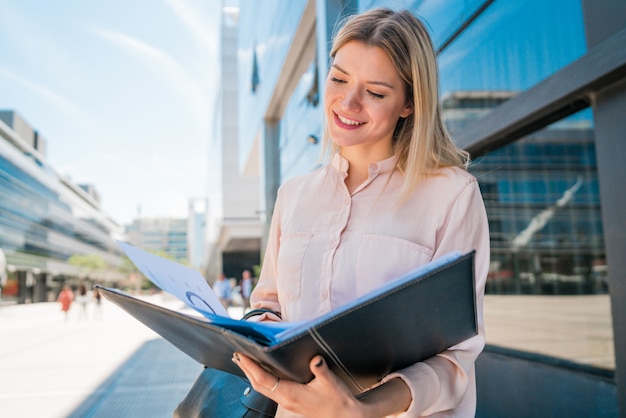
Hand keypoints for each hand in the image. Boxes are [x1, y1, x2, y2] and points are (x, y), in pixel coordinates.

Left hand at [233, 353, 365, 416]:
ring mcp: (287, 401)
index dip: (250, 366)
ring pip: (263, 388)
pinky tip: (264, 371)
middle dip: (246, 369)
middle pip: (258, 384)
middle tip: (237, 354)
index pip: (263, 380)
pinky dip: (263, 378)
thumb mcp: (330, 383)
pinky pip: (271, 389)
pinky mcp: (291, 401)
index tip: (241, 354)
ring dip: (252, 374)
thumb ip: (320, 369)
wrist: (345, 416)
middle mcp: (285, 399)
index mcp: (290, 394)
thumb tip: (315, 358)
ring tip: (245, 360)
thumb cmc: (338, 401)